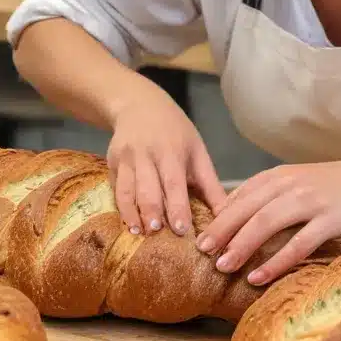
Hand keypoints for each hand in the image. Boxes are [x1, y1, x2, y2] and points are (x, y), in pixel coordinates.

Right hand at [106, 86, 226, 238]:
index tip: (181, 229)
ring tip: (138, 233)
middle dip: (151, 212)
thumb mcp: (197, 151)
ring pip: (126, 190)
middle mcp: (146, 154)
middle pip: (148, 187)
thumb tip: (228, 215)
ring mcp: (126, 158)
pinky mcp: (112, 163)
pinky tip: (127, 224)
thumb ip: (210, 185)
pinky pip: (115, 188)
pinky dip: (120, 207)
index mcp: (172, 151)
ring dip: (131, 213)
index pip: (174, 182)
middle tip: (157, 235)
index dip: (177, 206)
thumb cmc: (175, 132)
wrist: (138, 105)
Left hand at [196, 160, 340, 285]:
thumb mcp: (293, 181)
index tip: (199, 236)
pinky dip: (275, 262)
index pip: (239, 197)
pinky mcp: (328, 221)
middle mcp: (289, 186)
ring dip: (241, 246)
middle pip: (246, 210)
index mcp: (277, 177)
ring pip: (266, 224)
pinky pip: (297, 245)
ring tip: (223, 267)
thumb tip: (230, 214)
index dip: (218, 217)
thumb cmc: (329, 185)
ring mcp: (309, 202)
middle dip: (221, 232)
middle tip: (202, 252)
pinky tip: (258, 278)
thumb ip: (265, 194)